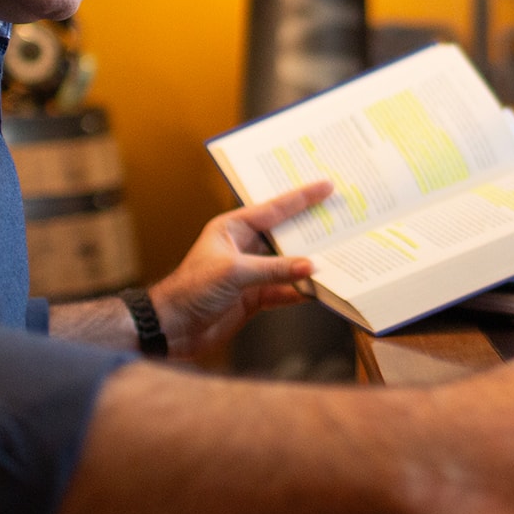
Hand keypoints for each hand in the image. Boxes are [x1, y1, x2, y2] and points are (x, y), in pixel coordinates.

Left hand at [146, 182, 331, 359]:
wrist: (171, 328)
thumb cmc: (190, 290)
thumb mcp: (234, 273)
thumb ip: (274, 269)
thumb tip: (310, 266)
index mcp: (233, 228)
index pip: (274, 209)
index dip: (302, 197)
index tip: (327, 186)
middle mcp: (244, 247)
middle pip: (285, 235)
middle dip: (312, 229)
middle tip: (341, 218)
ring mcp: (250, 273)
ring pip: (288, 264)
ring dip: (309, 264)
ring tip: (339, 254)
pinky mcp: (254, 297)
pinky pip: (284, 291)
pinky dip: (300, 292)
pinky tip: (319, 291)